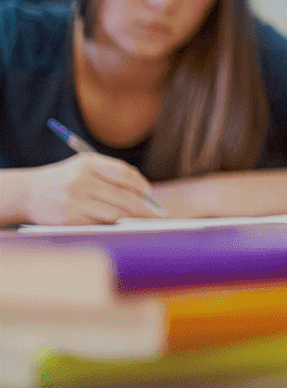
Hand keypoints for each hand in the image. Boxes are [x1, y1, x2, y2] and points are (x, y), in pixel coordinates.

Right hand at [22, 153, 162, 224]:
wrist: (29, 194)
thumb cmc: (66, 179)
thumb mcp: (85, 167)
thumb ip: (112, 174)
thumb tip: (144, 191)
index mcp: (88, 164)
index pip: (124, 174)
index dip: (141, 185)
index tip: (149, 193)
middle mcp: (81, 181)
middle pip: (124, 197)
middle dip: (143, 207)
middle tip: (155, 214)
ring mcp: (74, 201)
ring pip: (115, 213)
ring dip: (127, 217)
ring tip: (133, 217)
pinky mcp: (69, 219)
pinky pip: (100, 223)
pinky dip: (110, 223)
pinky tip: (111, 220)